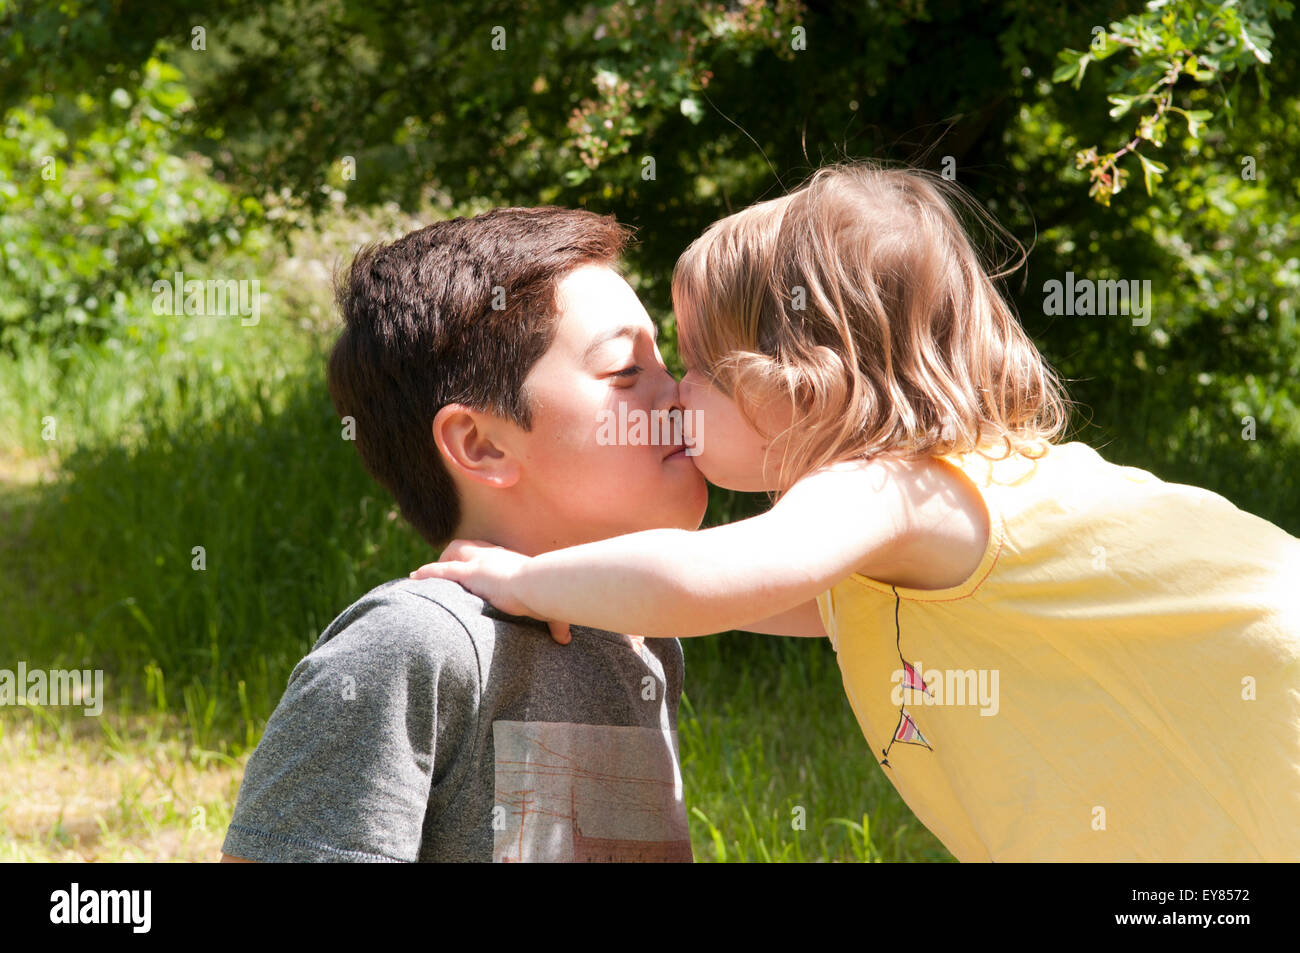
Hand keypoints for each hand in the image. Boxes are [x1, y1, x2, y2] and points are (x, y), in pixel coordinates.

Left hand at [410, 539, 571, 644]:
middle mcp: (495, 556)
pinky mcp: (470, 572)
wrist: (540, 587)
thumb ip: (556, 623)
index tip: (473, 571)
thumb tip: (566, 639)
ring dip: (440, 562)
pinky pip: (442, 570)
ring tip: (424, 576)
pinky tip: (415, 578)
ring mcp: (481, 562)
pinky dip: (428, 573)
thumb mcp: (551, 608)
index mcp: (513, 561)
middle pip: (469, 547)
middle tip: (443, 571)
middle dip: (454, 556)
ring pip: (454, 552)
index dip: (478, 561)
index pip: (491, 555)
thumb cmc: (549, 595)